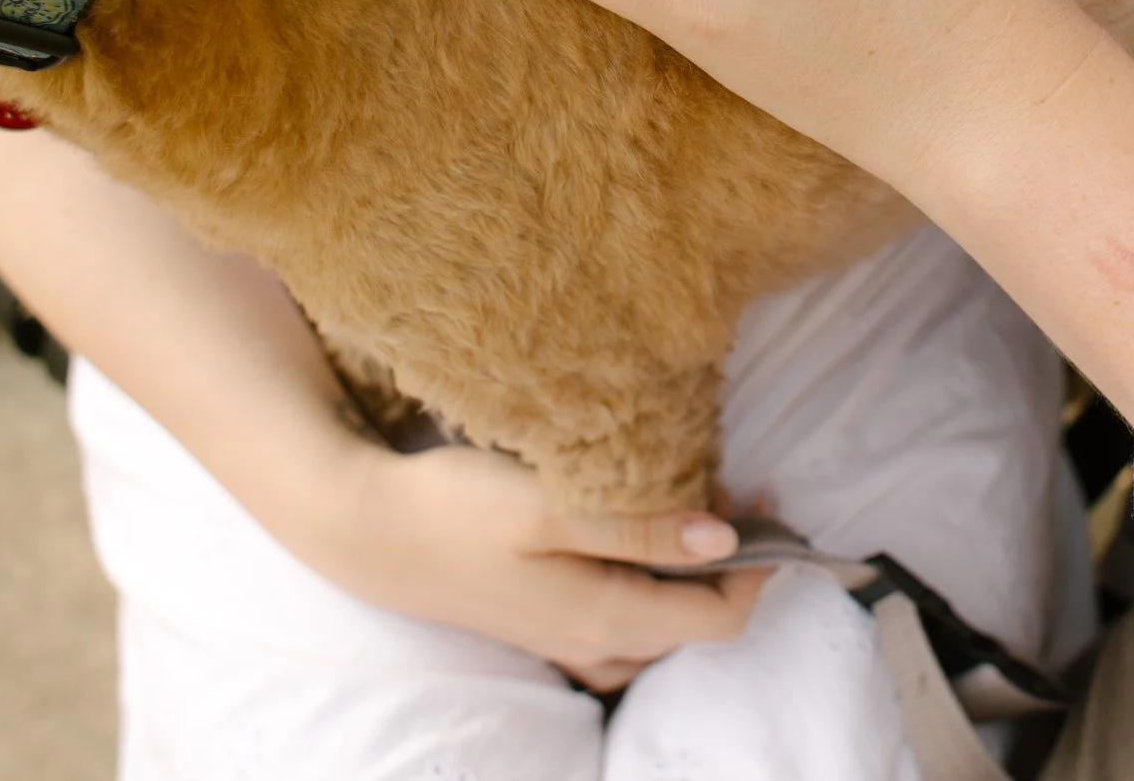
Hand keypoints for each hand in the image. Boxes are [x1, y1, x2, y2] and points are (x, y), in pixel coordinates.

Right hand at [294, 440, 767, 691]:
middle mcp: (592, 643)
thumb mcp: (553, 508)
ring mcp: (563, 639)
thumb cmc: (456, 510)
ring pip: (659, 630)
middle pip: (695, 626)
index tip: (768, 499)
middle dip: (734, 567)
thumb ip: (642, 529)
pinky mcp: (540, 622)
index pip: (719, 618)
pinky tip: (638, 552)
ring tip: (698, 515)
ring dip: (691, 580)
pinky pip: (621, 626)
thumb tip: (726, 541)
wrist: (365, 529)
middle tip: (740, 491)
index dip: (760, 567)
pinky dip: (650, 591)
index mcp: (606, 619)